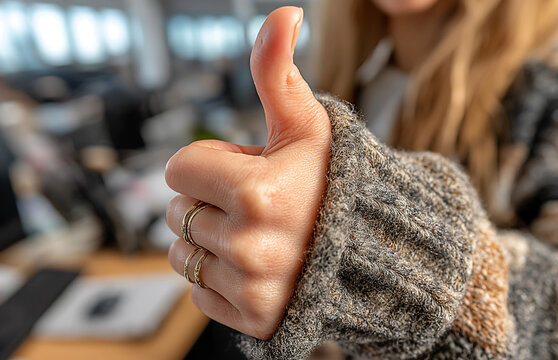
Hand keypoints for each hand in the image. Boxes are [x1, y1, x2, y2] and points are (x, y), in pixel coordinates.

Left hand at [165, 7, 330, 338]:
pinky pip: (201, 295)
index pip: (179, 170)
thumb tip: (283, 13)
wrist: (379, 253)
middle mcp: (249, 247)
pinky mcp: (252, 320)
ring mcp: (250, 289)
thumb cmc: (340, 184)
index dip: (212, 165)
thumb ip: (279, 71)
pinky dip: (222, 280)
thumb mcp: (310, 125)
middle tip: (260, 206)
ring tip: (259, 236)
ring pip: (184, 257)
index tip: (249, 171)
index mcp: (256, 193)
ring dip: (211, 242)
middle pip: (178, 215)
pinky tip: (260, 268)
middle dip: (210, 203)